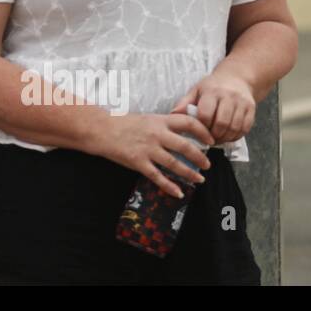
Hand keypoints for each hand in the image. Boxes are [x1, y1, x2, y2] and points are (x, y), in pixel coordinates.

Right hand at [90, 112, 215, 199]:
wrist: (100, 129)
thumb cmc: (121, 123)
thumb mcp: (145, 118)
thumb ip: (162, 125)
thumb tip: (182, 132)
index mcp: (159, 121)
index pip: (188, 122)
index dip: (202, 131)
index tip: (210, 139)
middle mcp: (156, 134)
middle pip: (185, 146)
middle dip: (199, 157)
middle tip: (207, 165)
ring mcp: (147, 149)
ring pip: (174, 164)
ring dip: (189, 173)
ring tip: (199, 179)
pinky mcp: (138, 162)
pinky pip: (157, 177)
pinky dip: (169, 186)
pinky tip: (178, 192)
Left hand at [172, 69, 256, 144]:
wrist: (237, 78)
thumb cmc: (213, 86)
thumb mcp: (196, 90)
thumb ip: (185, 102)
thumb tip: (172, 114)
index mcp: (212, 91)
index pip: (205, 113)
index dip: (201, 126)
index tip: (198, 131)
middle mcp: (229, 96)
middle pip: (222, 122)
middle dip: (214, 135)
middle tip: (208, 139)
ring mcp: (242, 103)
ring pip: (234, 127)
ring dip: (225, 138)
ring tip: (217, 139)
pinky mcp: (252, 109)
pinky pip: (245, 128)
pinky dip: (236, 136)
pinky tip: (228, 136)